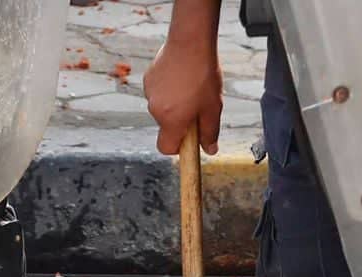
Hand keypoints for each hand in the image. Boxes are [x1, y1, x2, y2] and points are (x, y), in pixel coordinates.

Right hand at [144, 36, 224, 155]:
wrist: (190, 42)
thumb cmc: (203, 74)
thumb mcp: (213, 107)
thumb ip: (210, 132)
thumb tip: (210, 149)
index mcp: (171, 120)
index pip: (166, 148)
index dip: (178, 147)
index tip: (189, 139)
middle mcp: (155, 110)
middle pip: (166, 126)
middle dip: (180, 120)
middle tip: (197, 104)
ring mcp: (150, 94)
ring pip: (163, 108)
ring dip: (175, 103)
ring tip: (190, 86)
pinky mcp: (148, 79)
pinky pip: (159, 92)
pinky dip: (168, 89)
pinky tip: (180, 76)